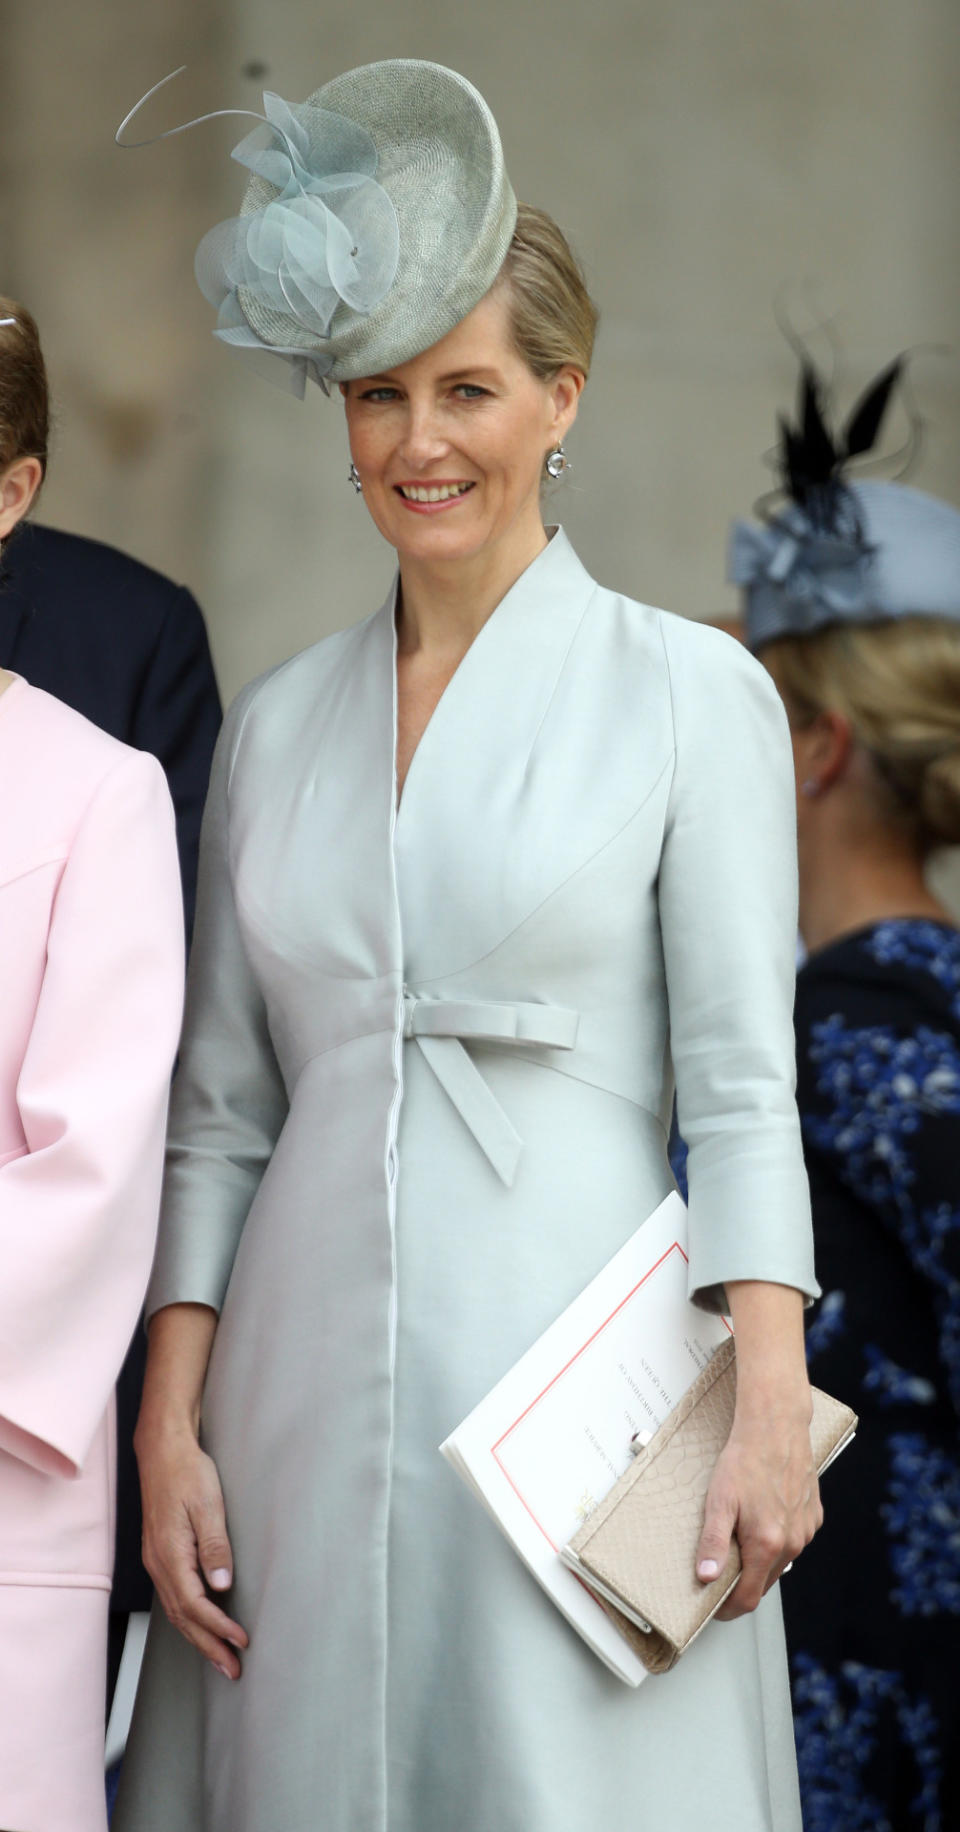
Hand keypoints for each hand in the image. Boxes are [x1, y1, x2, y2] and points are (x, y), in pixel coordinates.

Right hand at [137, 1418, 248, 1678]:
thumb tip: (222, 1585)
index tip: (242, 1642)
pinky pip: (173, 1598)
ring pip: (176, 1612)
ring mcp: (156, 1561)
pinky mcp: (160, 1555)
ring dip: (199, 1637)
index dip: (218, 1627)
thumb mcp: (208, 1504)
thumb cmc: (187, 1473)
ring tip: (220, 1658)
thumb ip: (215, 1546)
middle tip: (232, 1670)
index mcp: (170, 1554)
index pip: (194, 1605)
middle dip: (208, 1646)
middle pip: (183, 1618)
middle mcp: (158, 1563)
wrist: (162, 1451)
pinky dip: (189, 1619)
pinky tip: (202, 1626)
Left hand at [695, 1401, 822, 1619]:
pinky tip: (764, 1517)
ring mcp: (806, 1530)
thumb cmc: (746, 1459)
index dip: (729, 1608)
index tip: (716, 1607)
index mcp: (767, 1543)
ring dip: (761, 1560)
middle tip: (721, 1570)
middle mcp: (792, 1542)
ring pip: (780, 1561)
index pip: (749, 1597)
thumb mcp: (719, 1501)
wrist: (776, 1427)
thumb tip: (706, 1576)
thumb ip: (713, 1542)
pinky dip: (778, 1539)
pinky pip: (794, 1540)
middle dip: (743, 1584)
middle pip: (764, 1582)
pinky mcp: (813, 1516)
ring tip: (741, 1536)